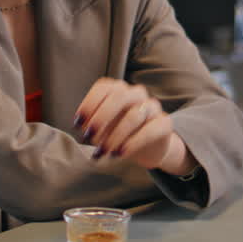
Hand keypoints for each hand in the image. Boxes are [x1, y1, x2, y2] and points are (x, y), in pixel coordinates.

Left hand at [74, 78, 194, 174]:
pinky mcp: (164, 123)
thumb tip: (85, 128)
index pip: (104, 88)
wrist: (149, 148)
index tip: (78, 124)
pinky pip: (150, 130)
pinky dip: (133, 142)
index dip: (89, 104)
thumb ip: (93, 126)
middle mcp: (136, 93)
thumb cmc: (119, 134)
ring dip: (115, 135)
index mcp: (118, 89)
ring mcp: (152, 107)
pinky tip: (121, 153)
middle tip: (89, 136)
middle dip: (101, 116)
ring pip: (134, 115)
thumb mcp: (103, 129)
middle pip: (120, 96)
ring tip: (104, 151)